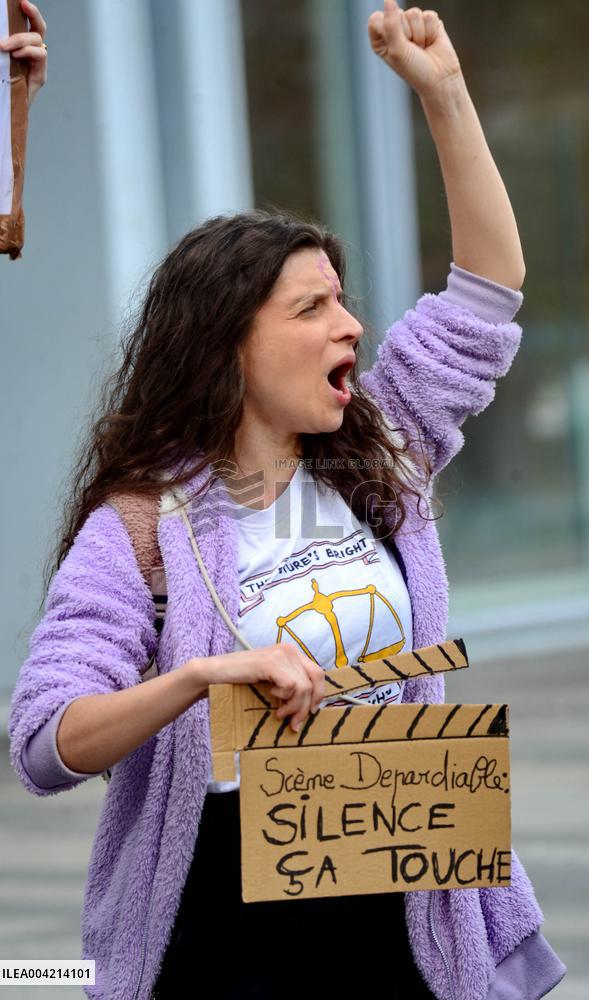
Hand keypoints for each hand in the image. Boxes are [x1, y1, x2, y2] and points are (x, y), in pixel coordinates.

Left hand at [0, 0, 46, 105]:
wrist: (3, 111)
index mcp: (19, 47)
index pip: (28, 24)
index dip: (29, 11)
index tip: (21, 1)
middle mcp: (30, 54)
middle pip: (38, 28)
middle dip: (33, 14)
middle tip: (23, 5)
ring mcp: (36, 65)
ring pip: (38, 40)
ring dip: (22, 39)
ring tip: (5, 47)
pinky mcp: (39, 76)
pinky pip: (41, 55)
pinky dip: (29, 51)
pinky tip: (16, 55)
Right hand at [198, 644, 327, 732]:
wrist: (214, 674)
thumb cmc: (241, 681)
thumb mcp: (271, 681)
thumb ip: (290, 685)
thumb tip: (311, 707)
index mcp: (291, 652)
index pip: (318, 673)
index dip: (318, 695)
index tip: (308, 713)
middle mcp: (289, 650)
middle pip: (315, 680)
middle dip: (308, 705)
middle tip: (295, 722)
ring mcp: (280, 654)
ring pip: (304, 687)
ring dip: (294, 706)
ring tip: (280, 714)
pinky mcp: (271, 663)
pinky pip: (292, 686)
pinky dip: (285, 697)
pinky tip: (272, 696)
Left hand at [367, 0, 461, 99]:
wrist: (440, 79)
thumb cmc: (414, 70)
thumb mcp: (397, 50)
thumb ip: (391, 24)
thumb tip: (389, 0)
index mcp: (380, 39)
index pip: (376, 19)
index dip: (387, 30)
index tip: (395, 46)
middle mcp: (395, 29)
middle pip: (396, 13)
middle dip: (406, 33)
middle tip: (412, 50)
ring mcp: (412, 24)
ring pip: (414, 13)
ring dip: (420, 33)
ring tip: (422, 47)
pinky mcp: (429, 22)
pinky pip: (429, 15)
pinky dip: (431, 31)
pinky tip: (431, 42)